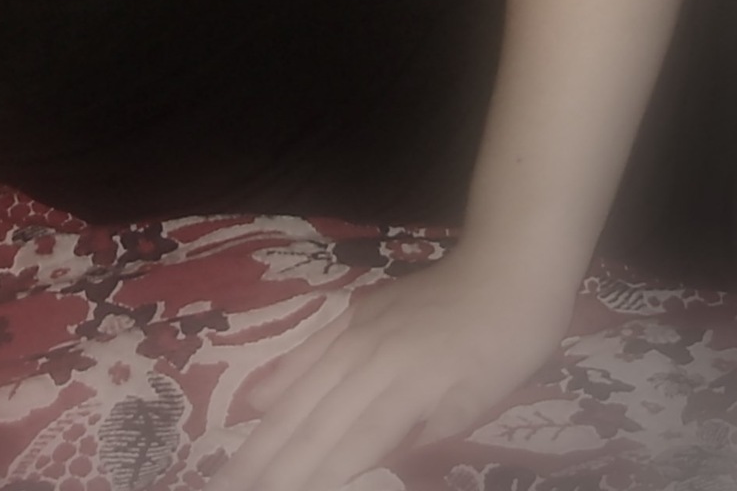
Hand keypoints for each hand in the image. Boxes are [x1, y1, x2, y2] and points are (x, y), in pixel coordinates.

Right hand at [216, 246, 573, 490]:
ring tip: (230, 466)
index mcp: (402, 391)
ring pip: (300, 392)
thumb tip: (365, 462)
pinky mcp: (355, 311)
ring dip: (263, 434)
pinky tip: (255, 402)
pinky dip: (280, 378)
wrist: (507, 267)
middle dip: (266, 465)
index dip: (306, 481)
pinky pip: (308, 349)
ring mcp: (355, 332)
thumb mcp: (476, 405)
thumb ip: (418, 436)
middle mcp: (367, 361)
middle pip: (309, 424)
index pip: (344, 450)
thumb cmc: (506, 346)